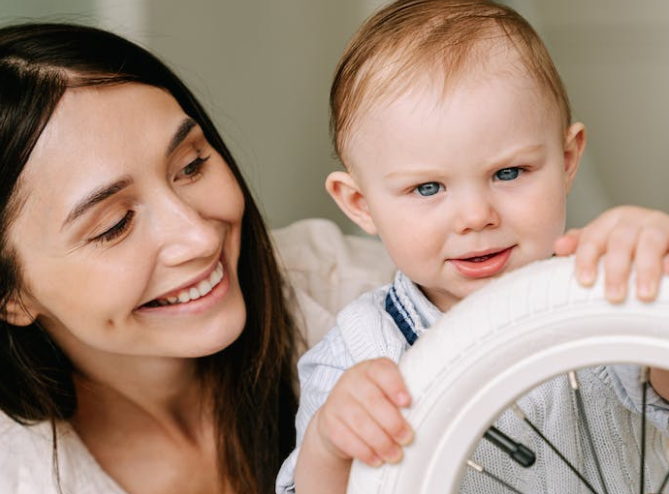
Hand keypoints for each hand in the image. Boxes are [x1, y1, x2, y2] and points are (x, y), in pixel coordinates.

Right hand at [313, 357, 412, 466]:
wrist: (339, 417)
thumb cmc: (373, 405)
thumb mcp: (385, 394)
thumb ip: (401, 398)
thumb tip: (429, 414)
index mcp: (370, 369)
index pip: (382, 371)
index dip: (395, 386)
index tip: (407, 403)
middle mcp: (351, 380)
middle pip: (372, 400)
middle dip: (392, 423)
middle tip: (407, 438)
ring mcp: (337, 400)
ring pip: (359, 421)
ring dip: (380, 441)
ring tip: (395, 454)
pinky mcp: (328, 421)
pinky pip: (345, 438)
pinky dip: (363, 451)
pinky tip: (376, 459)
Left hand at [554, 205, 668, 302]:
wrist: (665, 236)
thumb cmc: (627, 243)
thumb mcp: (603, 239)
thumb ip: (580, 244)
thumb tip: (558, 246)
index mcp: (611, 220)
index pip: (593, 238)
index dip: (587, 259)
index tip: (585, 281)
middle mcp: (636, 220)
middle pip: (621, 241)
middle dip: (616, 269)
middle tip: (613, 296)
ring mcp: (661, 227)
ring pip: (651, 243)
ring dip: (646, 269)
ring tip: (643, 295)